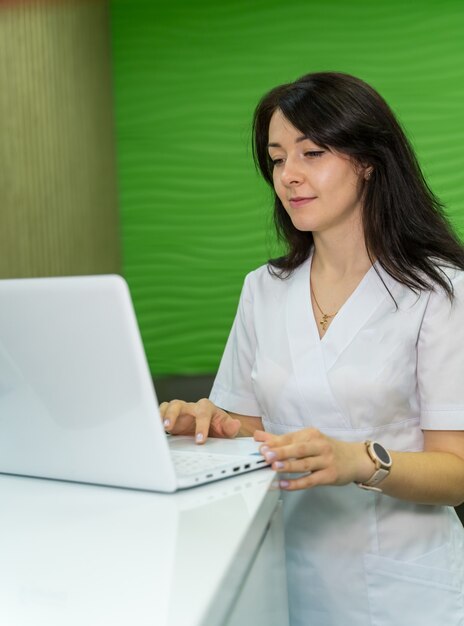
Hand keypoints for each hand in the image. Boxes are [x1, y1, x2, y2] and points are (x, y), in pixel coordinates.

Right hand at [159, 398, 241, 443]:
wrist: (211, 428)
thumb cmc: (217, 427)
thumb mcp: (226, 429)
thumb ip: (230, 427)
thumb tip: (235, 425)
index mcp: (205, 407)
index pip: (202, 413)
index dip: (201, 426)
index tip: (200, 439)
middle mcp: (191, 407)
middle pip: (179, 404)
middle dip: (173, 414)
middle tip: (169, 427)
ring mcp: (180, 412)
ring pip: (168, 407)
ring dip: (162, 415)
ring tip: (160, 427)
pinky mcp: (171, 418)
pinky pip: (161, 413)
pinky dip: (157, 419)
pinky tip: (154, 428)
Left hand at [254, 428, 372, 490]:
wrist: (355, 459)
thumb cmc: (327, 449)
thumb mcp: (307, 440)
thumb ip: (281, 439)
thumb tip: (258, 437)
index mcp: (312, 434)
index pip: (291, 438)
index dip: (275, 443)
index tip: (261, 447)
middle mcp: (319, 446)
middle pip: (298, 448)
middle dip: (282, 451)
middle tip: (266, 455)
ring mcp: (326, 461)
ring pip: (305, 464)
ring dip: (289, 466)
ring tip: (274, 468)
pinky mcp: (330, 475)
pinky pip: (311, 480)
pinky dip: (297, 483)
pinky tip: (284, 484)